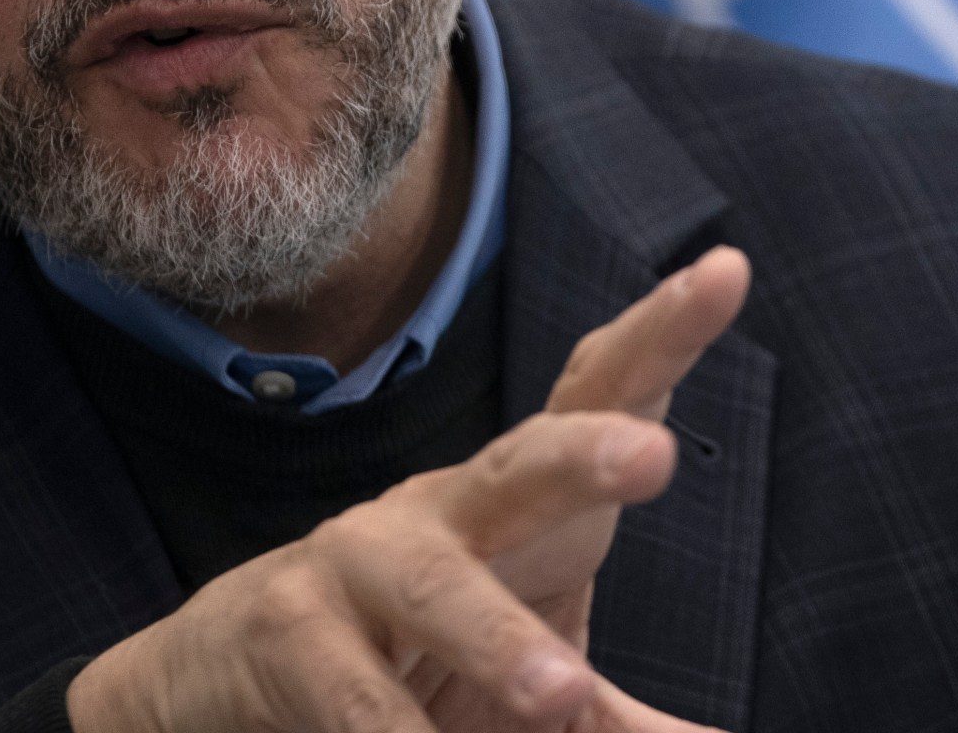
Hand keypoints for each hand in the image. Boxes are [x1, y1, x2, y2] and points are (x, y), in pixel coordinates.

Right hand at [67, 246, 752, 732]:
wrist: (231, 679)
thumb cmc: (415, 658)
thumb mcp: (525, 678)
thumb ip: (614, 718)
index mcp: (517, 498)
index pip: (599, 394)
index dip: (661, 334)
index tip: (727, 270)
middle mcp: (443, 509)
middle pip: (520, 464)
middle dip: (584, 454)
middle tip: (653, 455)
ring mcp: (357, 561)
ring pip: (436, 590)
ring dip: (497, 640)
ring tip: (556, 694)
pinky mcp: (287, 632)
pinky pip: (355, 696)